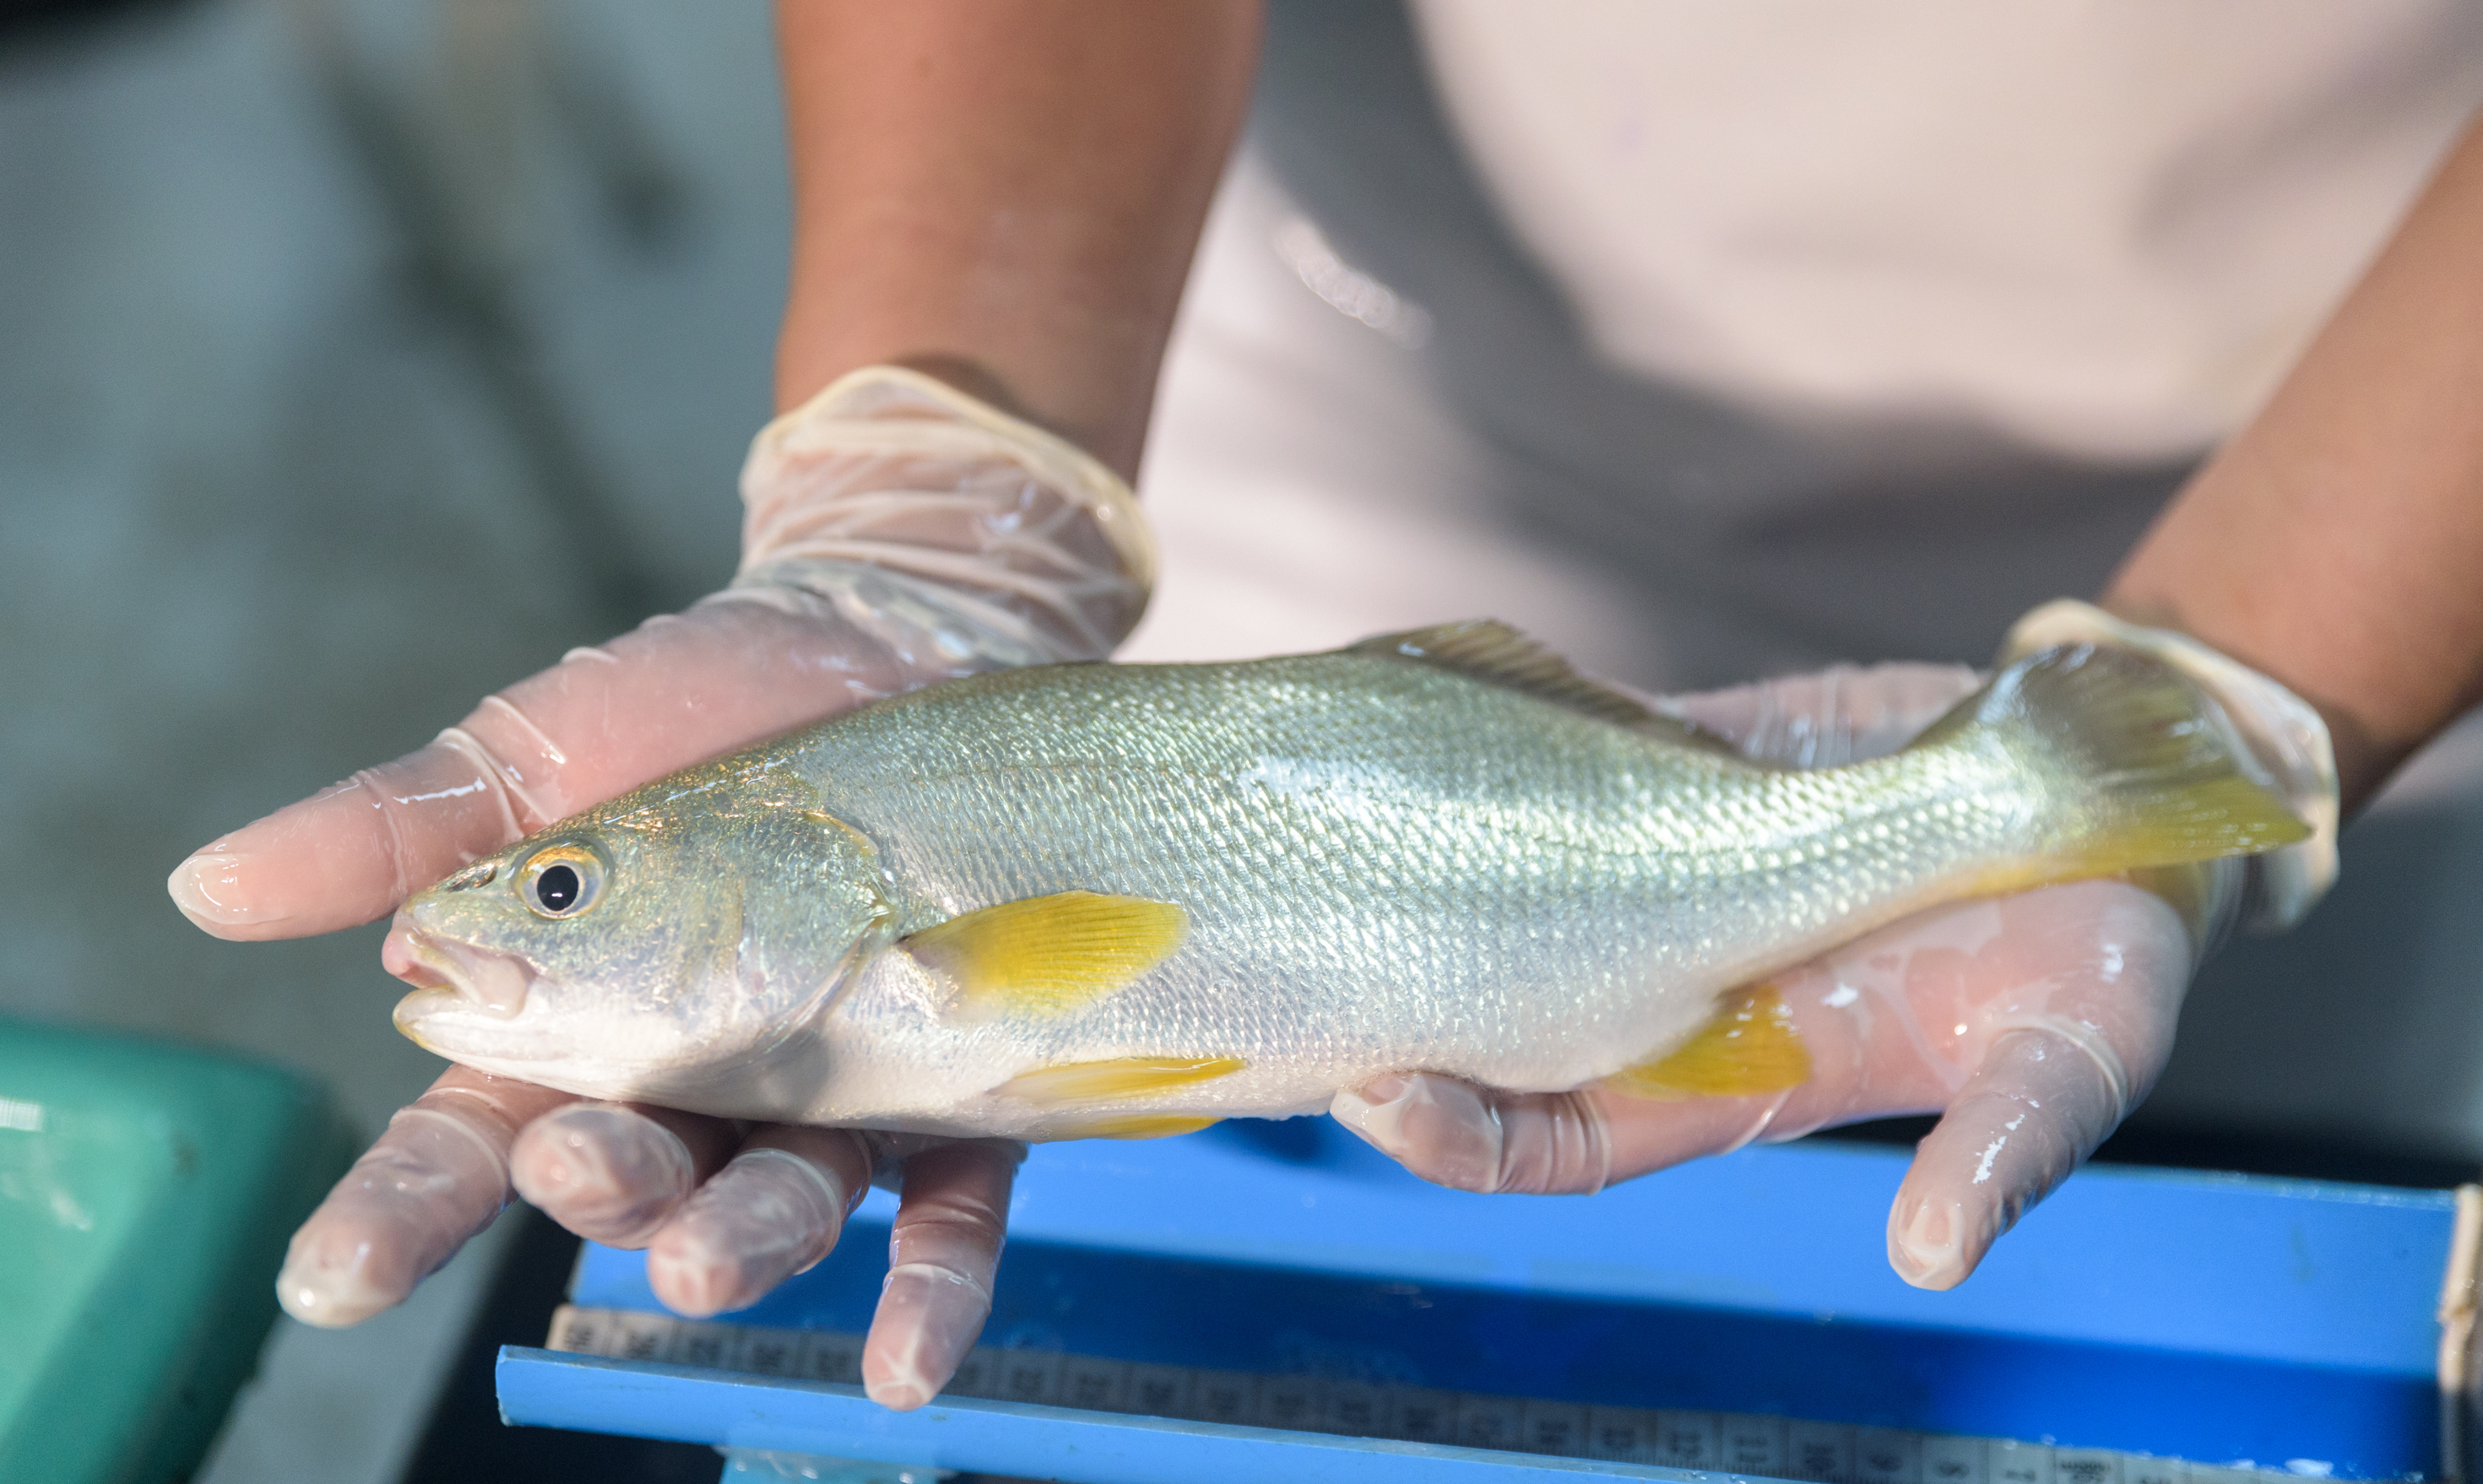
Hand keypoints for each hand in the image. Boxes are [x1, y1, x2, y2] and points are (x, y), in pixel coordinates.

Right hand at [176, 366, 1147, 1407]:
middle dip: (603, 1189)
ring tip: (717, 1252)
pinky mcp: (957, 1079)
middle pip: (631, 1179)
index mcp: (576, 1023)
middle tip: (587, 1161)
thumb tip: (206, 886)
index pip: (467, 1144)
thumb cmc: (691, 699)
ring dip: (745, 1241)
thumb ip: (386, 831)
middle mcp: (698, 1084)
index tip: (335, 1277)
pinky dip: (929, 1288)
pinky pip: (949, 1209)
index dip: (397, 1214)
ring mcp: (827, 1093)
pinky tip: (904, 1365)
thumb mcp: (532, 758)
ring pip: (778, 1202)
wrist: (886, 626)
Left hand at [1331, 661, 2217, 1290]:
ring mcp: (1660, 859)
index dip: (1463, 1132)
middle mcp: (1668, 975)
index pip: (1553, 1134)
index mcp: (1729, 1074)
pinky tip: (1422, 731)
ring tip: (1324, 843)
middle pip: (1483, 1013)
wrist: (2117, 794)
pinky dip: (1494, 746)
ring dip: (1407, 870)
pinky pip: (1560, 755)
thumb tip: (1932, 1256)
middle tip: (1306, 972)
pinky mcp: (1681, 753)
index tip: (1385, 1098)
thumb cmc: (2100, 958)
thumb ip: (2002, 1154)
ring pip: (1491, 881)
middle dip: (1386, 1004)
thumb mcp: (2071, 1062)